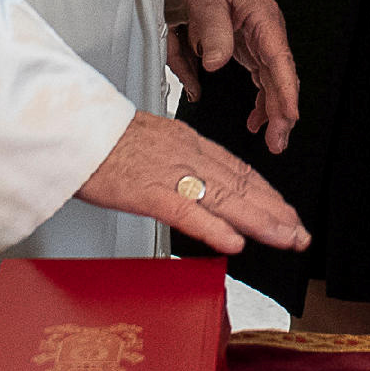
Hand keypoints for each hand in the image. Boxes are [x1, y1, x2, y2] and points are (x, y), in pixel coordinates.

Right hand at [75, 111, 307, 255]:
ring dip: (260, 221)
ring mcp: (169, 172)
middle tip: (300, 235)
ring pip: (225, 198)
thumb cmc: (100, 139)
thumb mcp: (150, 143)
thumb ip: (177, 162)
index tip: (287, 212)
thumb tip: (196, 186)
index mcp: (187, 141)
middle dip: (276, 212)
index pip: (238, 170)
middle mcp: (186, 154)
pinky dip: (214, 228)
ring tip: (286, 239)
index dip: (267, 194)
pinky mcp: (147, 191)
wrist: (69, 127)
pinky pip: (187, 211)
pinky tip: (234, 243)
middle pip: (241, 185)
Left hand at [164, 0, 298, 150]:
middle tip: (277, 141)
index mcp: (262, 17)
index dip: (285, 91)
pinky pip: (258, 78)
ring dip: (272, 110)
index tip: (288, 115)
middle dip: (281, 111)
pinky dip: (257, 100)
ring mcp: (256, 40)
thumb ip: (212, 30)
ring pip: (271, 81)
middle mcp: (264, 31)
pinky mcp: (244, 47)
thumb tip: (215, 62)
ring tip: (271, 137)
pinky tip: (254, 118)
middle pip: (280, 77)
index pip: (279, 61)